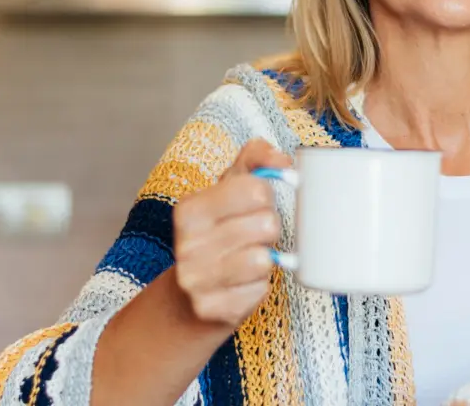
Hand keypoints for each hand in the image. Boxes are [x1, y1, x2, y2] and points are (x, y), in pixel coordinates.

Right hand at [172, 138, 290, 327]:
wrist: (188, 297)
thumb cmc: (218, 235)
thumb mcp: (229, 190)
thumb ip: (255, 160)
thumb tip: (282, 159)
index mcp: (190, 209)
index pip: (255, 189)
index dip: (266, 197)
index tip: (256, 205)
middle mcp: (187, 244)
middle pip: (266, 224)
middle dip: (269, 229)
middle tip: (253, 236)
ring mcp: (196, 279)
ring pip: (263, 258)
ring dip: (266, 259)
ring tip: (249, 258)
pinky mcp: (212, 308)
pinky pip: (260, 290)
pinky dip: (259, 287)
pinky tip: (242, 284)